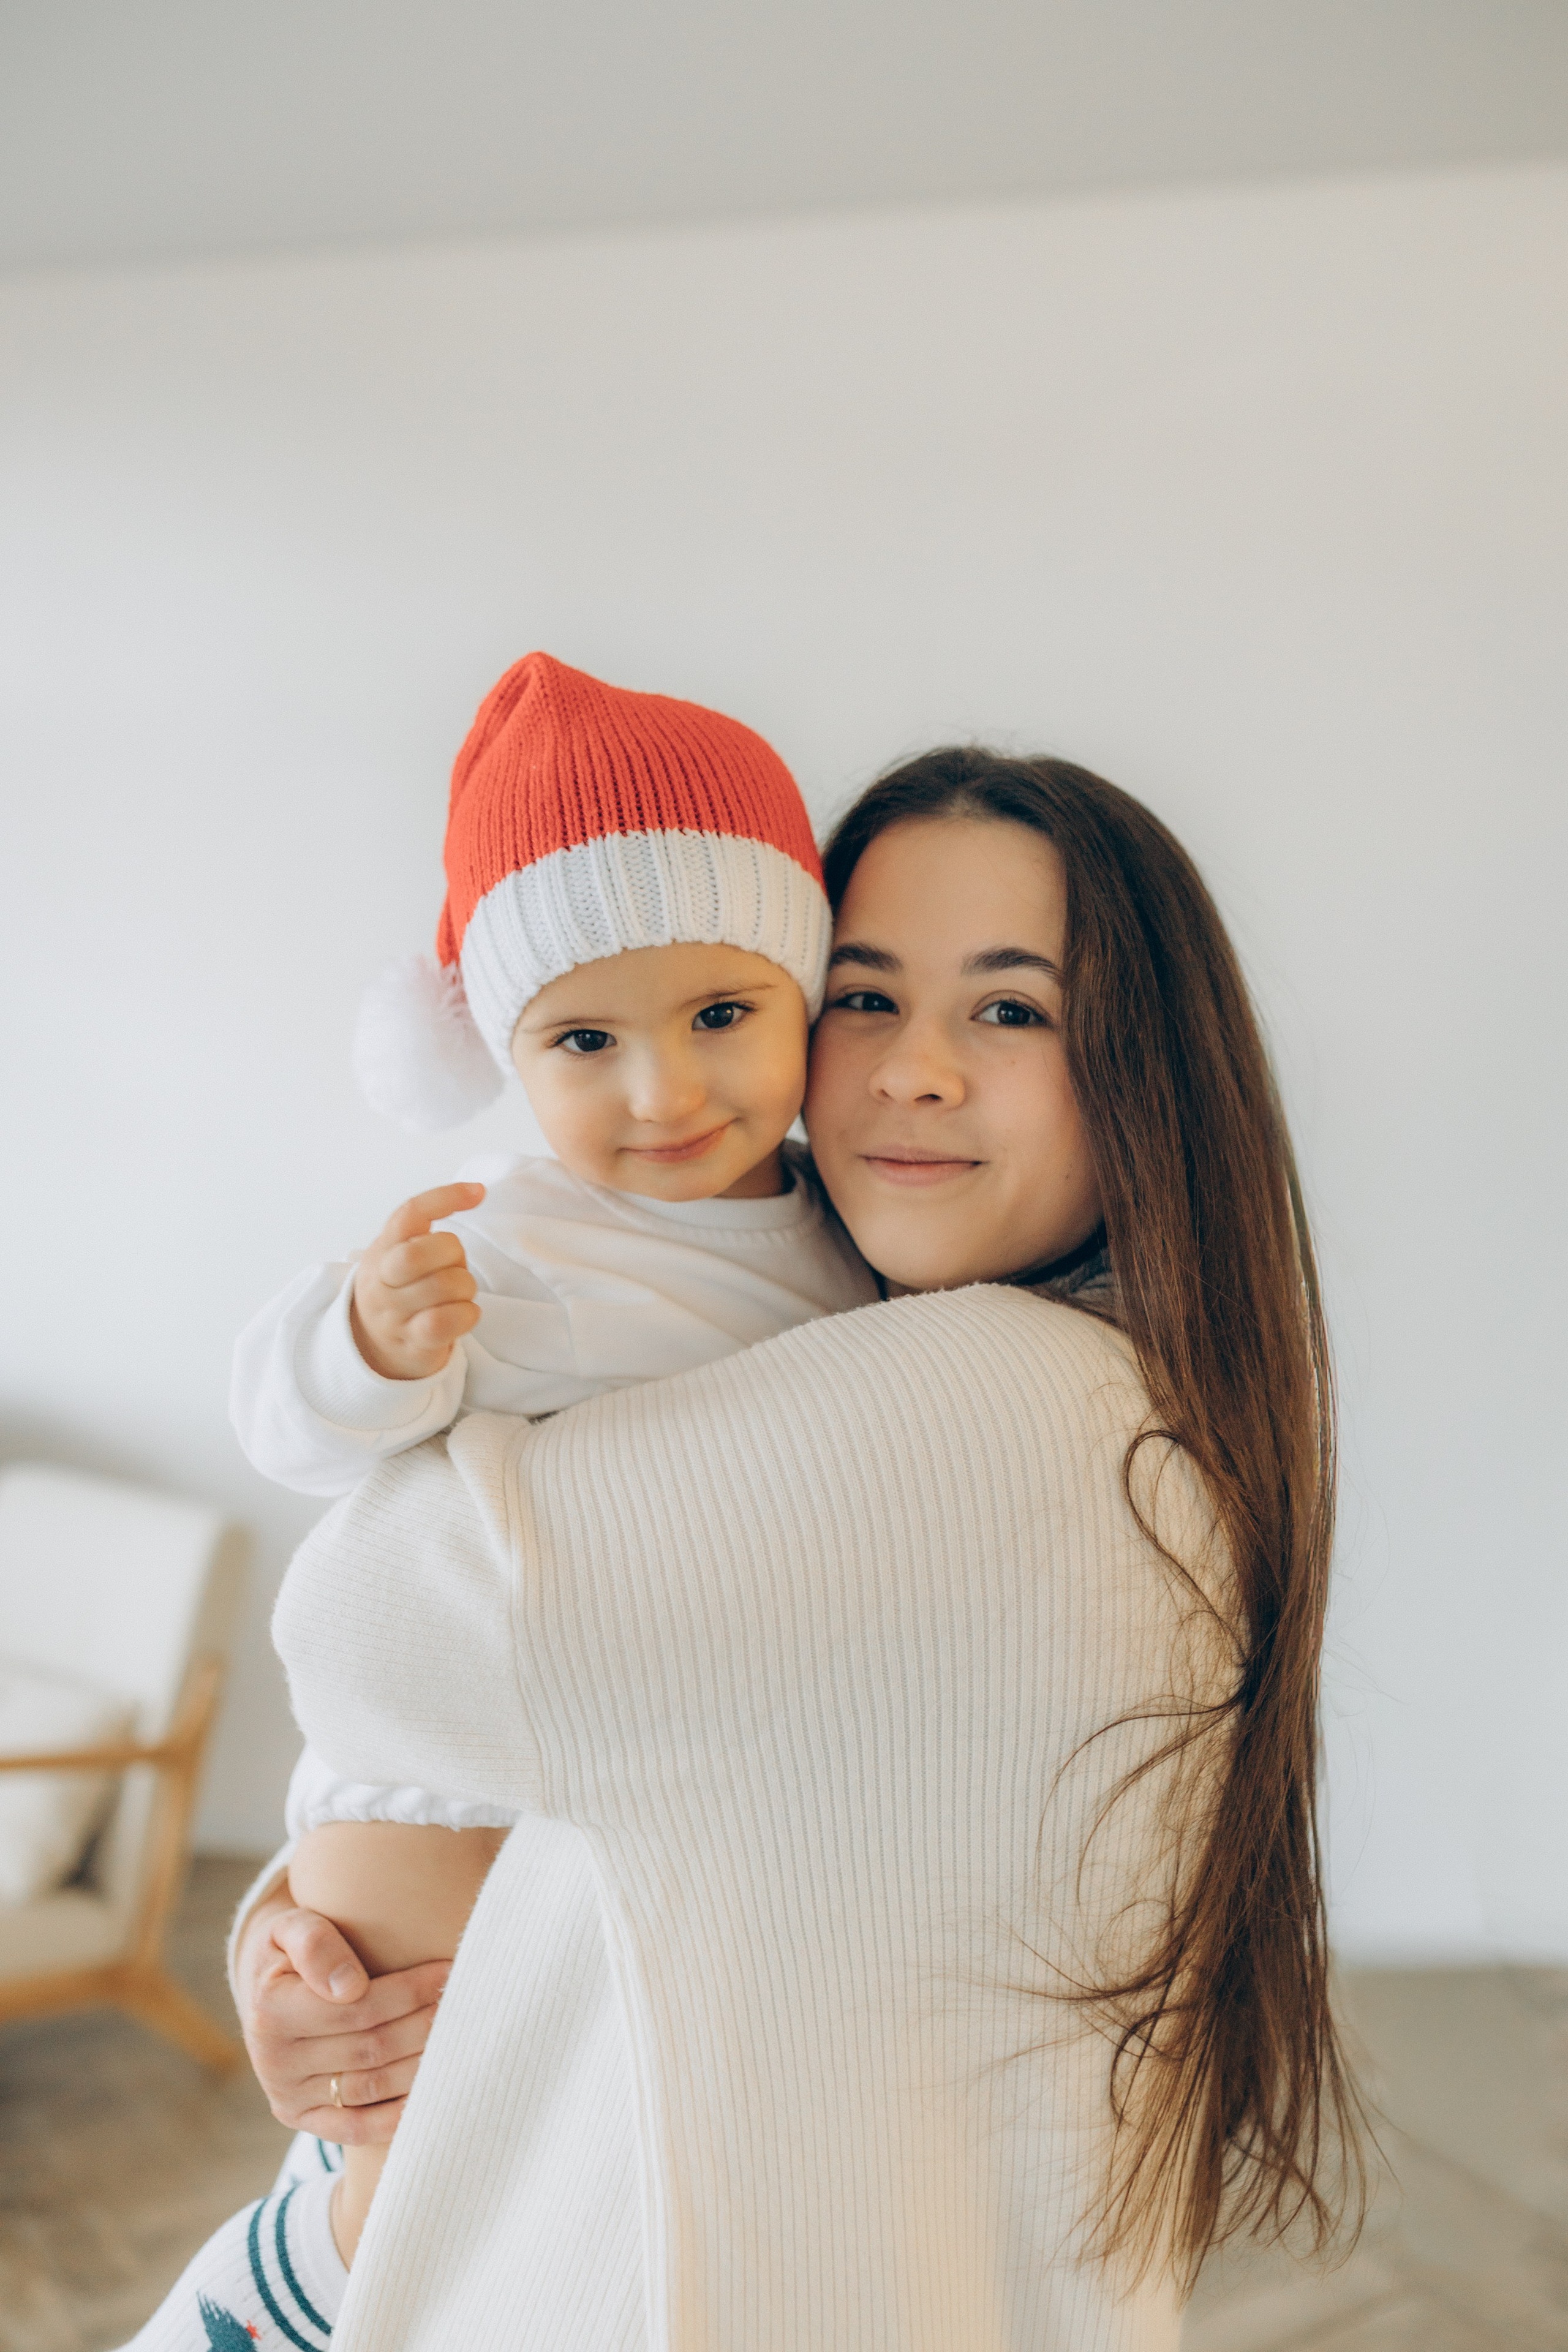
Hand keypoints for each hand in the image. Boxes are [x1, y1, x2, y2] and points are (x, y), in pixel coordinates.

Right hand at [235, 1888, 450, 2144]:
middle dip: (423, 2026)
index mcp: (270, 2011)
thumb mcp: (291, 1927)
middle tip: (464, 2005)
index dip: (409, 1992)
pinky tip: (431, 2095)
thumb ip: (315, 1944)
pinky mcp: (299, 2118)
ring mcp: (287, 2096)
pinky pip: (353, 2128)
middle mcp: (274, 2061)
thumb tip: (349, 1987)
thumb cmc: (290, 1946)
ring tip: (459, 2040)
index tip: (448, 1973)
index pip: (358, 2008)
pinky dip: (394, 2118)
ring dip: (420, 2066)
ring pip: (370, 2087)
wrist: (265, 1984)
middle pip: (371, 2047)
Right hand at [350, 1183, 483, 1379]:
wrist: (370, 1346)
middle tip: (454, 1266)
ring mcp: (393, 1314)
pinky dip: (467, 1314)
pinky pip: (446, 1321)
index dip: (444, 1198)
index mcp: (382, 1250)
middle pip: (419, 1253)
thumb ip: (424, 1231)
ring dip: (465, 1287)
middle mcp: (380, 1281)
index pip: (409, 1214)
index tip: (478, 1192)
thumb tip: (475, 1192)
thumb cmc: (400, 1292)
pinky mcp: (412, 1343)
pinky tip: (464, 1313)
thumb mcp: (397, 1255)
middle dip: (453, 1254)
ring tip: (457, 1294)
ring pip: (442, 1287)